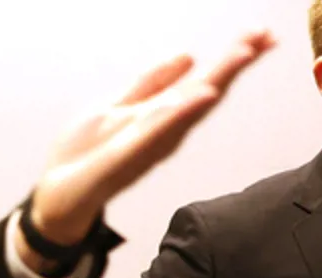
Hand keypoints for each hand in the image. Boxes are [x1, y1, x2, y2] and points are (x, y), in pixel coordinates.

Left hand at [27, 30, 274, 246]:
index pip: (201, 83)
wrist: (56, 199)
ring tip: (242, 55)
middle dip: (232, 65)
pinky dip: (177, 114)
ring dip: (214, 82)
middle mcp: (158, 132)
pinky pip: (152, 134)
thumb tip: (188, 56)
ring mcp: (143, 146)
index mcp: (158, 117)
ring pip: (184, 111)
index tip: (262, 34)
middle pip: (201, 94)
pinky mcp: (121, 160)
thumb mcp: (115, 106)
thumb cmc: (85, 156)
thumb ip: (149, 83)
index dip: (230, 60)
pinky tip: (200, 96)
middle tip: (265, 38)